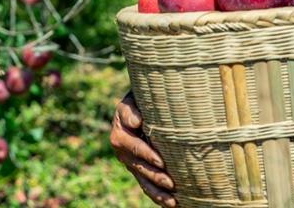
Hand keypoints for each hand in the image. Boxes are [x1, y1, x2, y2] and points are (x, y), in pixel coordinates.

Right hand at [110, 90, 176, 206]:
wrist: (138, 100)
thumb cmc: (139, 96)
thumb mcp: (132, 98)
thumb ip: (131, 109)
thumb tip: (137, 122)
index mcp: (120, 134)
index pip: (135, 147)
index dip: (147, 155)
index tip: (161, 161)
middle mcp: (122, 151)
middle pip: (140, 167)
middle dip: (156, 176)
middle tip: (171, 182)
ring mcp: (130, 161)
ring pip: (143, 180)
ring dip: (158, 191)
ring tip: (173, 200)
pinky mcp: (137, 167)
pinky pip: (146, 184)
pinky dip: (157, 195)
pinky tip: (171, 203)